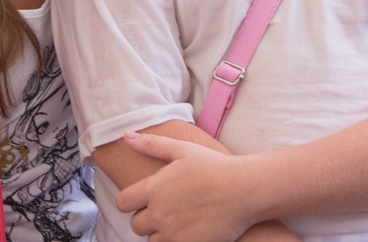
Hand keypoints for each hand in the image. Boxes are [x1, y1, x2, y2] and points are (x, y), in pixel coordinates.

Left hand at [116, 131, 260, 241]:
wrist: (244, 191)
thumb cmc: (215, 167)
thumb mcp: (183, 150)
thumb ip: (152, 144)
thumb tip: (126, 135)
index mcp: (154, 188)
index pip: (123, 202)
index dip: (130, 202)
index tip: (142, 200)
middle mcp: (159, 212)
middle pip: (135, 225)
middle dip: (147, 219)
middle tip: (167, 210)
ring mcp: (172, 233)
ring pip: (152, 241)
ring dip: (160, 233)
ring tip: (179, 221)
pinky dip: (176, 241)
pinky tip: (189, 230)